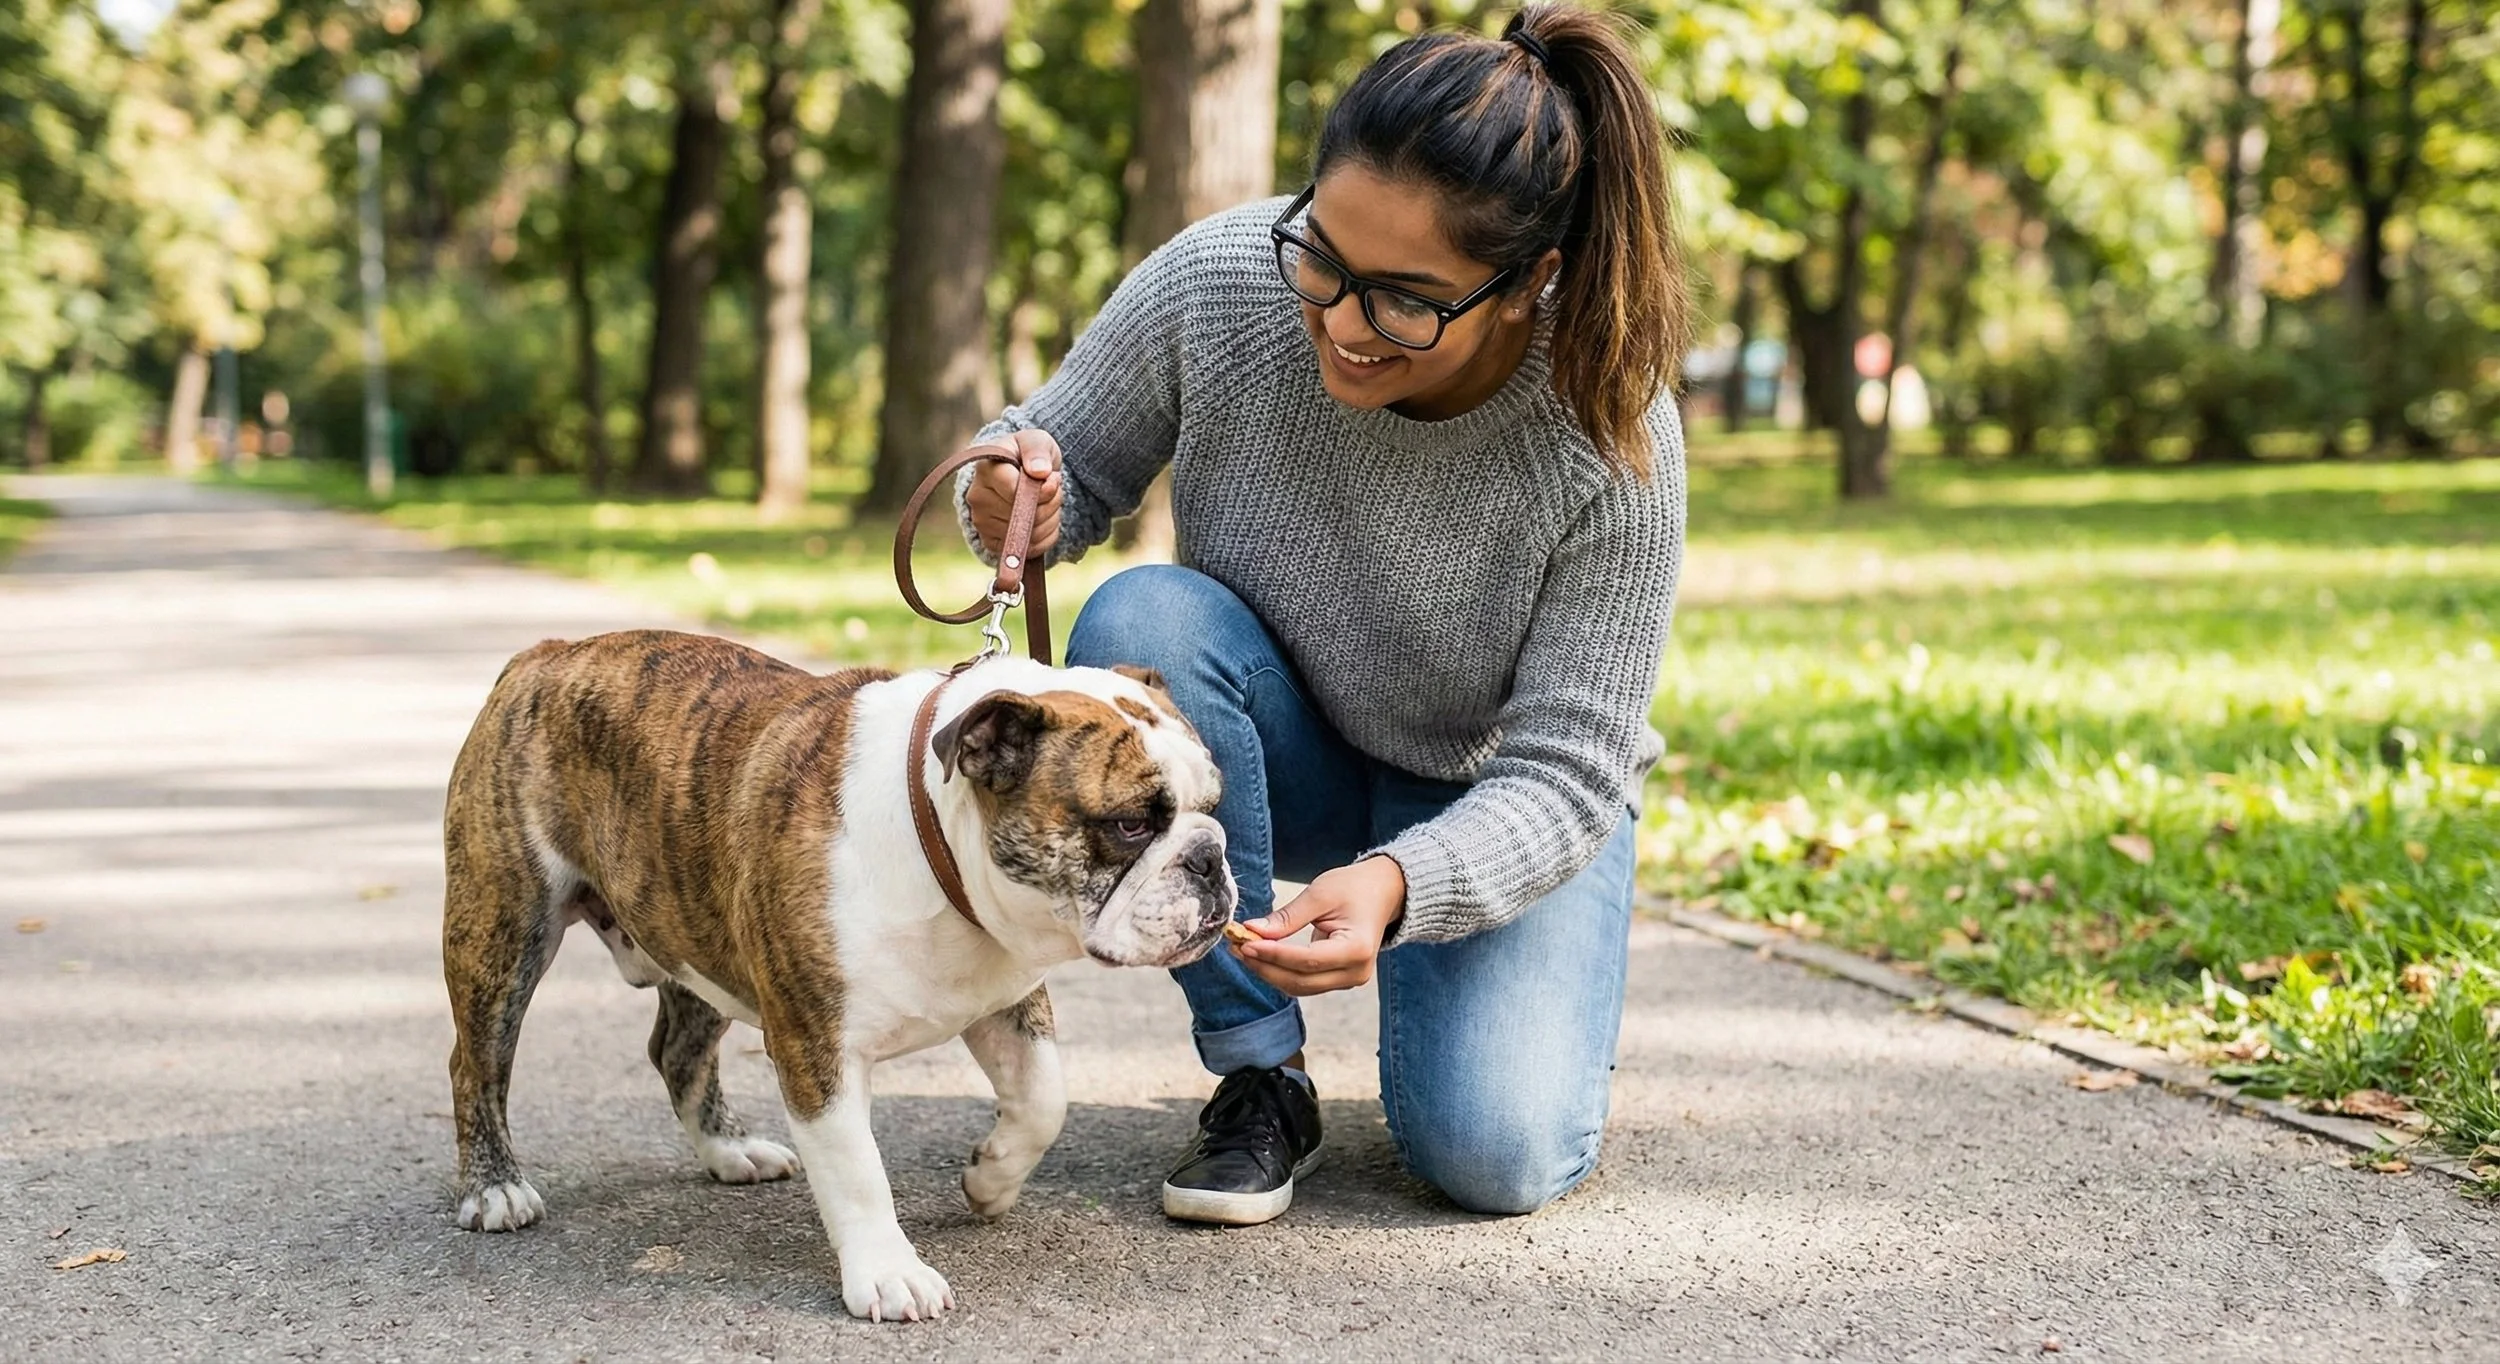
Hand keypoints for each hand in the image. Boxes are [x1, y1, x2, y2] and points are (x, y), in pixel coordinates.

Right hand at [964, 429, 1063, 560]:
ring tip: (1045, 502)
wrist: (1017, 474)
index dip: (1043, 489)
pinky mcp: (992, 543)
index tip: (1053, 478)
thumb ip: (1037, 450)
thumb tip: (1040, 472)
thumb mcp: (1036, 441)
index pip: (1016, 490)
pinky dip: (1045, 536)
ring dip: (1049, 519)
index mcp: (986, 469)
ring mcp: (982, 523)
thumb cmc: (1026, 455)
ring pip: (1031, 534)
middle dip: (1050, 502)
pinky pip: (1031, 549)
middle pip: (1026, 515)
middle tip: (1050, 488)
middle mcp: (977, 498)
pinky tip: (1041, 519)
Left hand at [1230, 856, 1405, 996]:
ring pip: (1299, 986)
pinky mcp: (1338, 979)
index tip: (1246, 943)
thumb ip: (1287, 917)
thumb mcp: (1320, 894)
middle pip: (1300, 981)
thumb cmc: (1354, 888)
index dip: (1274, 955)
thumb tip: (1252, 931)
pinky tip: (1259, 955)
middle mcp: (1356, 973)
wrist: (1383, 893)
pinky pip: (1303, 981)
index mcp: (1357, 949)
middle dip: (1265, 967)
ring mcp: (1349, 980)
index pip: (1307, 961)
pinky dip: (1279, 971)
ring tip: (1242, 949)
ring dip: (1268, 971)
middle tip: (1237, 947)